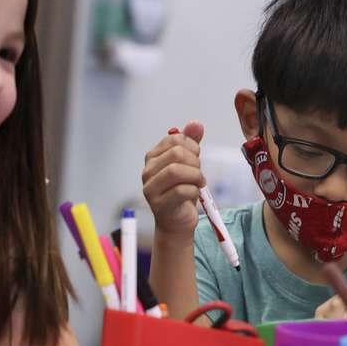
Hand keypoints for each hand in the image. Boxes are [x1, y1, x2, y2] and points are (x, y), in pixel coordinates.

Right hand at [142, 121, 204, 239]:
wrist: (177, 221)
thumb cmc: (182, 191)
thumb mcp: (188, 164)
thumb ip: (190, 143)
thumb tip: (196, 123)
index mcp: (153, 157)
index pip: (175, 139)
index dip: (192, 147)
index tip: (196, 159)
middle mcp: (147, 170)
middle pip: (177, 154)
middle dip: (195, 162)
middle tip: (198, 174)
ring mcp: (150, 188)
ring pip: (177, 171)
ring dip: (196, 176)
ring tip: (199, 183)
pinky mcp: (159, 204)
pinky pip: (181, 191)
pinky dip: (194, 191)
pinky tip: (193, 194)